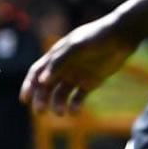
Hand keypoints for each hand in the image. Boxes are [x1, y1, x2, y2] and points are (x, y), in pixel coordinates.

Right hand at [21, 14, 137, 115]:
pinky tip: (75, 112)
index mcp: (56, 57)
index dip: (29, 86)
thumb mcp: (77, 46)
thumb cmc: (97, 37)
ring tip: (61, 113)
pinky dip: (75, 106)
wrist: (122, 36)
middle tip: (40, 111)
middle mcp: (63, 68)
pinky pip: (78, 97)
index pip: (36, 73)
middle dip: (41, 99)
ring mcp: (76, 75)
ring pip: (60, 94)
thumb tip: (42, 81)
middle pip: (46, 87)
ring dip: (57, 104)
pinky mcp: (90, 83)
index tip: (25, 99)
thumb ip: (59, 62)